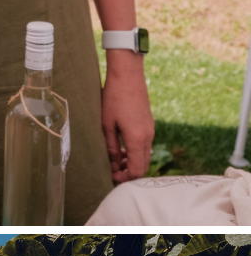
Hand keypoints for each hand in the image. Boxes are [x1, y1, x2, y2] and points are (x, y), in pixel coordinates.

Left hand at [101, 54, 153, 182]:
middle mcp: (148, 137)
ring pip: (144, 155)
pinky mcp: (149, 124)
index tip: (111, 177)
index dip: (125, 178)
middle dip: (129, 172)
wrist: (128, 77)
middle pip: (143, 165)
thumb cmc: (113, 100)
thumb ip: (111, 148)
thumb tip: (113, 166)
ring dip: (131, 162)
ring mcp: (150, 130)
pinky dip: (134, 152)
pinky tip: (120, 148)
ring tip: (114, 161)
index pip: (137, 169)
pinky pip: (144, 145)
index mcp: (138, 139)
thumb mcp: (106, 126)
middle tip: (112, 172)